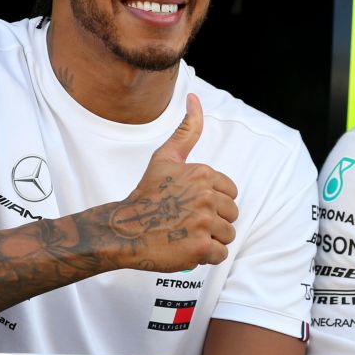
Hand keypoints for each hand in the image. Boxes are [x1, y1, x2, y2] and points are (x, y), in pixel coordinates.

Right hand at [110, 94, 237, 270]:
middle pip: (231, 215)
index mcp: (202, 174)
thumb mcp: (166, 158)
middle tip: (186, 222)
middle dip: (213, 222)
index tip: (190, 204)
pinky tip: (186, 248)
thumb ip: (187, 130)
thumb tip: (195, 97)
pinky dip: (205, 257)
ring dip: (210, 240)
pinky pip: (220, 255)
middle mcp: (206, 196)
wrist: (122, 230)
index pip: (231, 193)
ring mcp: (203, 222)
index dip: (213, 202)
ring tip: (186, 234)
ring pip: (227, 235)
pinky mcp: (200, 247)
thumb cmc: (146, 194)